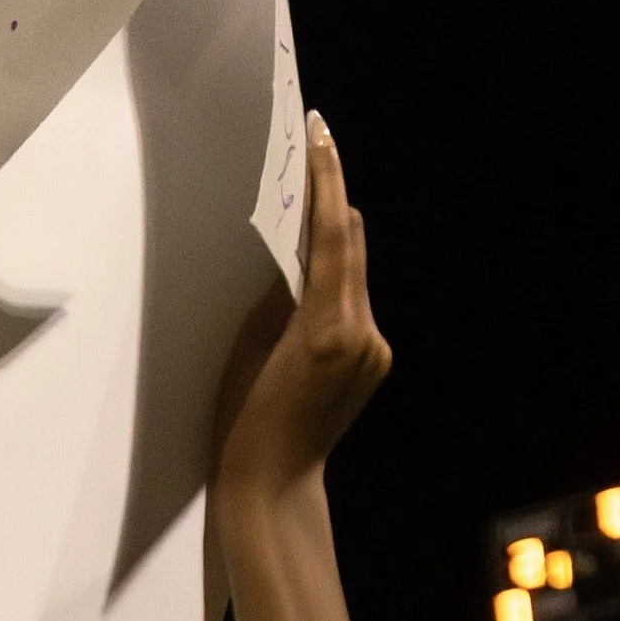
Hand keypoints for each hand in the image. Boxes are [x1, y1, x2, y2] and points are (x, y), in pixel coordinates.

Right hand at [211, 118, 388, 511]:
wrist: (274, 488)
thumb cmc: (243, 425)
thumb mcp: (248, 351)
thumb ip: (279, 295)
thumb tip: (294, 250)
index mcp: (327, 327)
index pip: (331, 231)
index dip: (326, 177)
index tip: (319, 132)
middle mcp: (362, 331)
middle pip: (352, 241)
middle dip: (329, 203)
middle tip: (304, 164)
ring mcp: (375, 347)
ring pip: (355, 272)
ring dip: (330, 247)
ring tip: (298, 228)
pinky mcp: (376, 360)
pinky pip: (355, 305)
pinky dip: (334, 288)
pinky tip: (305, 297)